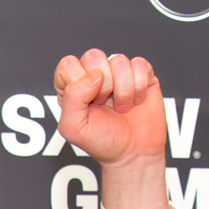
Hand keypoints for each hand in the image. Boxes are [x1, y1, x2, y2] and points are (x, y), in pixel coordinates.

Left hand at [52, 51, 170, 208]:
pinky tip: (135, 101)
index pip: (67, 64)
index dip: (78, 81)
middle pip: (93, 55)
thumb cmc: (101, 142)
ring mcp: (118, 73)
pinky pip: (139, 64)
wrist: (133, 153)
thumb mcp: (73, 128)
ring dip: (122, 90)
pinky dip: (138, 87)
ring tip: (120, 107)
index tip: (86, 103)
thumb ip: (72, 99)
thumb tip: (95, 76)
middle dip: (101, 85)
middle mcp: (94, 76)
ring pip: (118, 60)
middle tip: (104, 104)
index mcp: (72, 87)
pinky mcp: (141, 73)